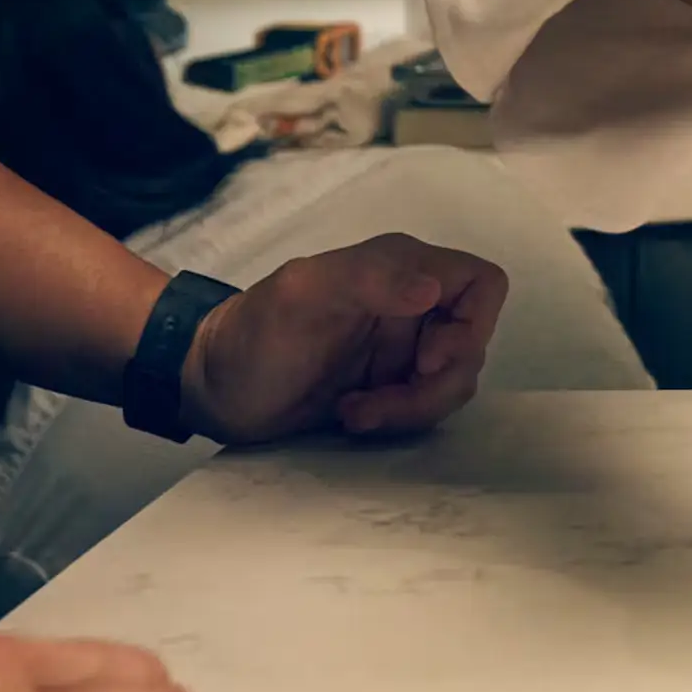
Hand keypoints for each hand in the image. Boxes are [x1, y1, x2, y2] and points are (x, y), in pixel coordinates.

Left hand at [184, 235, 508, 447]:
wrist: (210, 386)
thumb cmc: (253, 332)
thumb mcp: (303, 294)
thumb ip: (369, 280)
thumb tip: (433, 289)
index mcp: (401, 270)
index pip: (481, 285)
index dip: (472, 327)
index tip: (427, 360)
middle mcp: (411, 307)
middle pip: (470, 347)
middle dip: (432, 387)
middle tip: (376, 404)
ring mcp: (400, 352)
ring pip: (451, 384)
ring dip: (410, 409)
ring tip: (353, 414)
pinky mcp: (387, 390)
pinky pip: (424, 409)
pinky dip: (396, 421)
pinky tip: (350, 418)